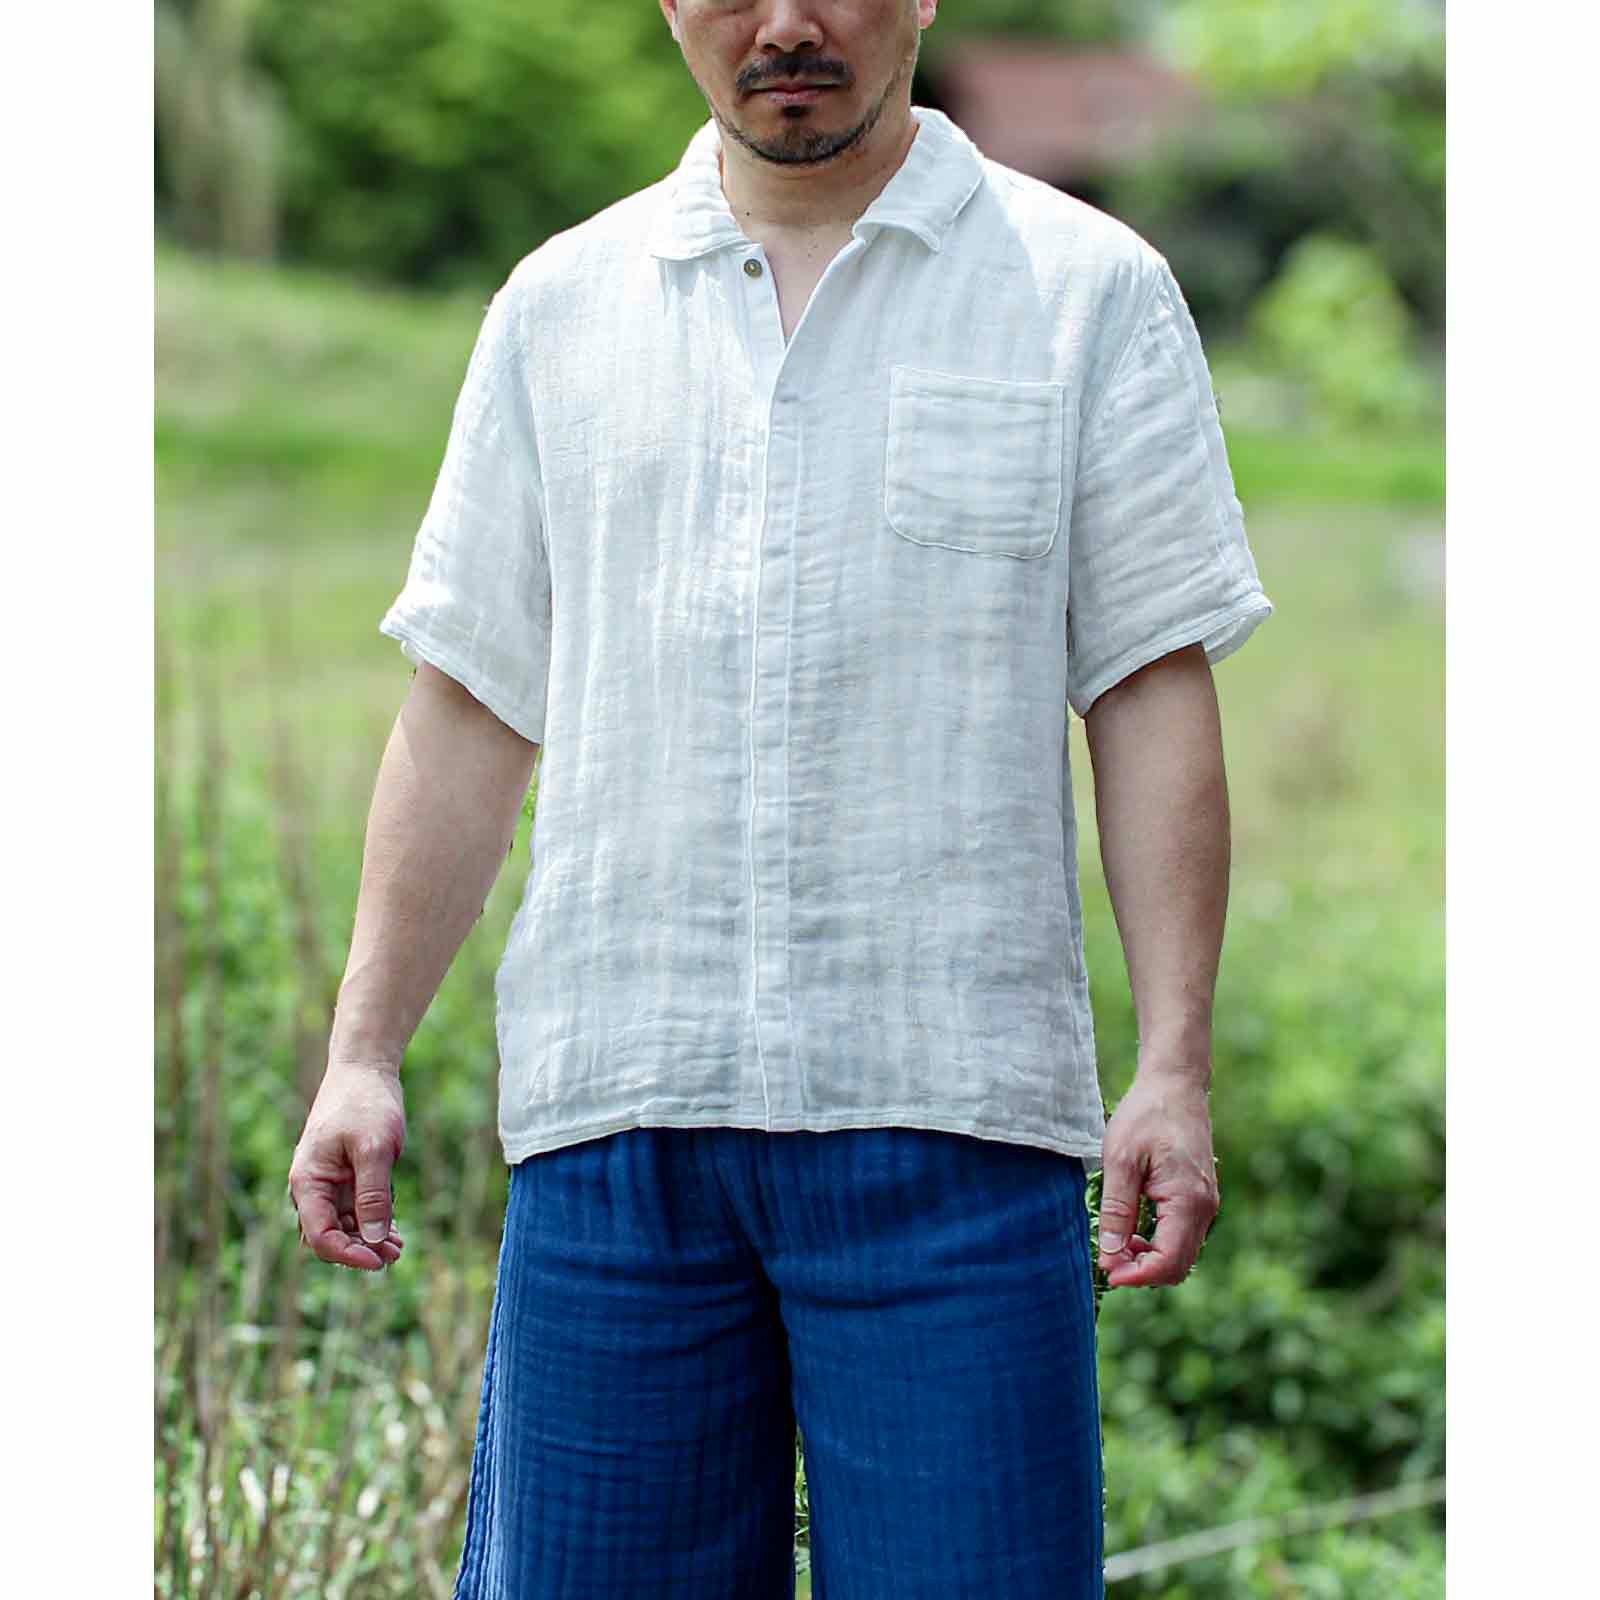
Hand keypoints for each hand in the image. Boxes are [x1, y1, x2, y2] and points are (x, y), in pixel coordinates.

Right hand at [286, 1061, 407, 1271]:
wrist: (366, 1069)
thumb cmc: (365, 1103)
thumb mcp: (375, 1149)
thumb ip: (373, 1194)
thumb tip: (374, 1239)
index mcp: (308, 1182)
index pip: (319, 1235)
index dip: (346, 1254)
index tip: (378, 1260)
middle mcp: (313, 1187)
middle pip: (329, 1236)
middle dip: (359, 1251)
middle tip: (395, 1255)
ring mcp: (330, 1183)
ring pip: (344, 1227)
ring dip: (368, 1240)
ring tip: (399, 1249)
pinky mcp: (348, 1177)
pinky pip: (356, 1211)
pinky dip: (373, 1223)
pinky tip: (396, 1233)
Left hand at [1096, 1066, 1218, 1288]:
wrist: (1175, 1085)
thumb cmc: (1146, 1115)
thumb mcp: (1120, 1160)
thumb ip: (1116, 1209)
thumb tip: (1110, 1253)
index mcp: (1187, 1201)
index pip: (1168, 1262)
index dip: (1136, 1276)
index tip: (1106, 1271)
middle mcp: (1204, 1208)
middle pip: (1178, 1266)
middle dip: (1142, 1271)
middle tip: (1107, 1260)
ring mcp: (1205, 1204)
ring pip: (1181, 1253)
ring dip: (1149, 1258)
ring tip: (1115, 1244)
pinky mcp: (1199, 1197)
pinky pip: (1182, 1235)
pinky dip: (1158, 1243)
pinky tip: (1132, 1231)